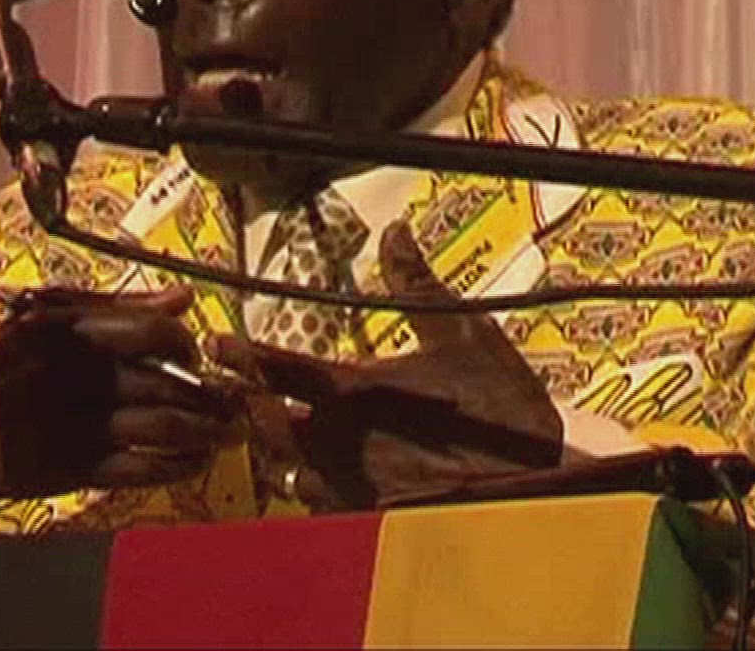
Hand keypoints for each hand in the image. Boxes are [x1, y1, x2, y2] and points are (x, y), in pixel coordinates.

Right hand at [0, 286, 239, 515]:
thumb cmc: (2, 368)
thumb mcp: (43, 322)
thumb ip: (115, 308)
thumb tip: (180, 298)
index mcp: (72, 332)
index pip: (152, 333)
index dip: (185, 343)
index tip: (199, 352)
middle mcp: (81, 378)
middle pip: (170, 384)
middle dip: (213, 394)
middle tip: (235, 399)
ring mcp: (80, 426)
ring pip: (166, 428)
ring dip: (208, 432)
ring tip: (229, 433)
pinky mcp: (77, 470)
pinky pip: (144, 469)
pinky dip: (179, 466)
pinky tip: (197, 461)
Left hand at [211, 223, 562, 509]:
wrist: (537, 489)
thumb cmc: (500, 413)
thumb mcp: (465, 335)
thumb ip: (418, 285)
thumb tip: (396, 232)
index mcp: (354, 391)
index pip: (276, 368)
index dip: (240, 355)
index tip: (217, 343)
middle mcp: (337, 442)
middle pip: (262, 423)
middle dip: (248, 406)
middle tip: (241, 391)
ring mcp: (345, 488)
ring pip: (281, 469)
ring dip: (273, 449)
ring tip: (272, 433)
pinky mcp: (361, 523)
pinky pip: (312, 507)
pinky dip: (305, 488)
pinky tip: (316, 476)